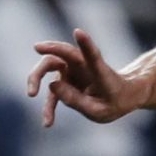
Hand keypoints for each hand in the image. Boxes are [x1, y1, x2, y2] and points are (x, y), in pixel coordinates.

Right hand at [25, 28, 142, 127]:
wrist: (124, 97)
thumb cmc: (117, 102)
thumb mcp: (101, 111)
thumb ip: (77, 100)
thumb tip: (51, 85)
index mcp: (100, 71)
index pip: (93, 55)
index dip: (86, 44)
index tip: (78, 32)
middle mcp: (84, 66)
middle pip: (59, 56)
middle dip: (42, 63)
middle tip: (33, 81)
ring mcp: (73, 70)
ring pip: (48, 66)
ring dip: (36, 78)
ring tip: (31, 94)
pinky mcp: (66, 80)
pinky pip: (52, 90)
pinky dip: (48, 106)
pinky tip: (48, 123)